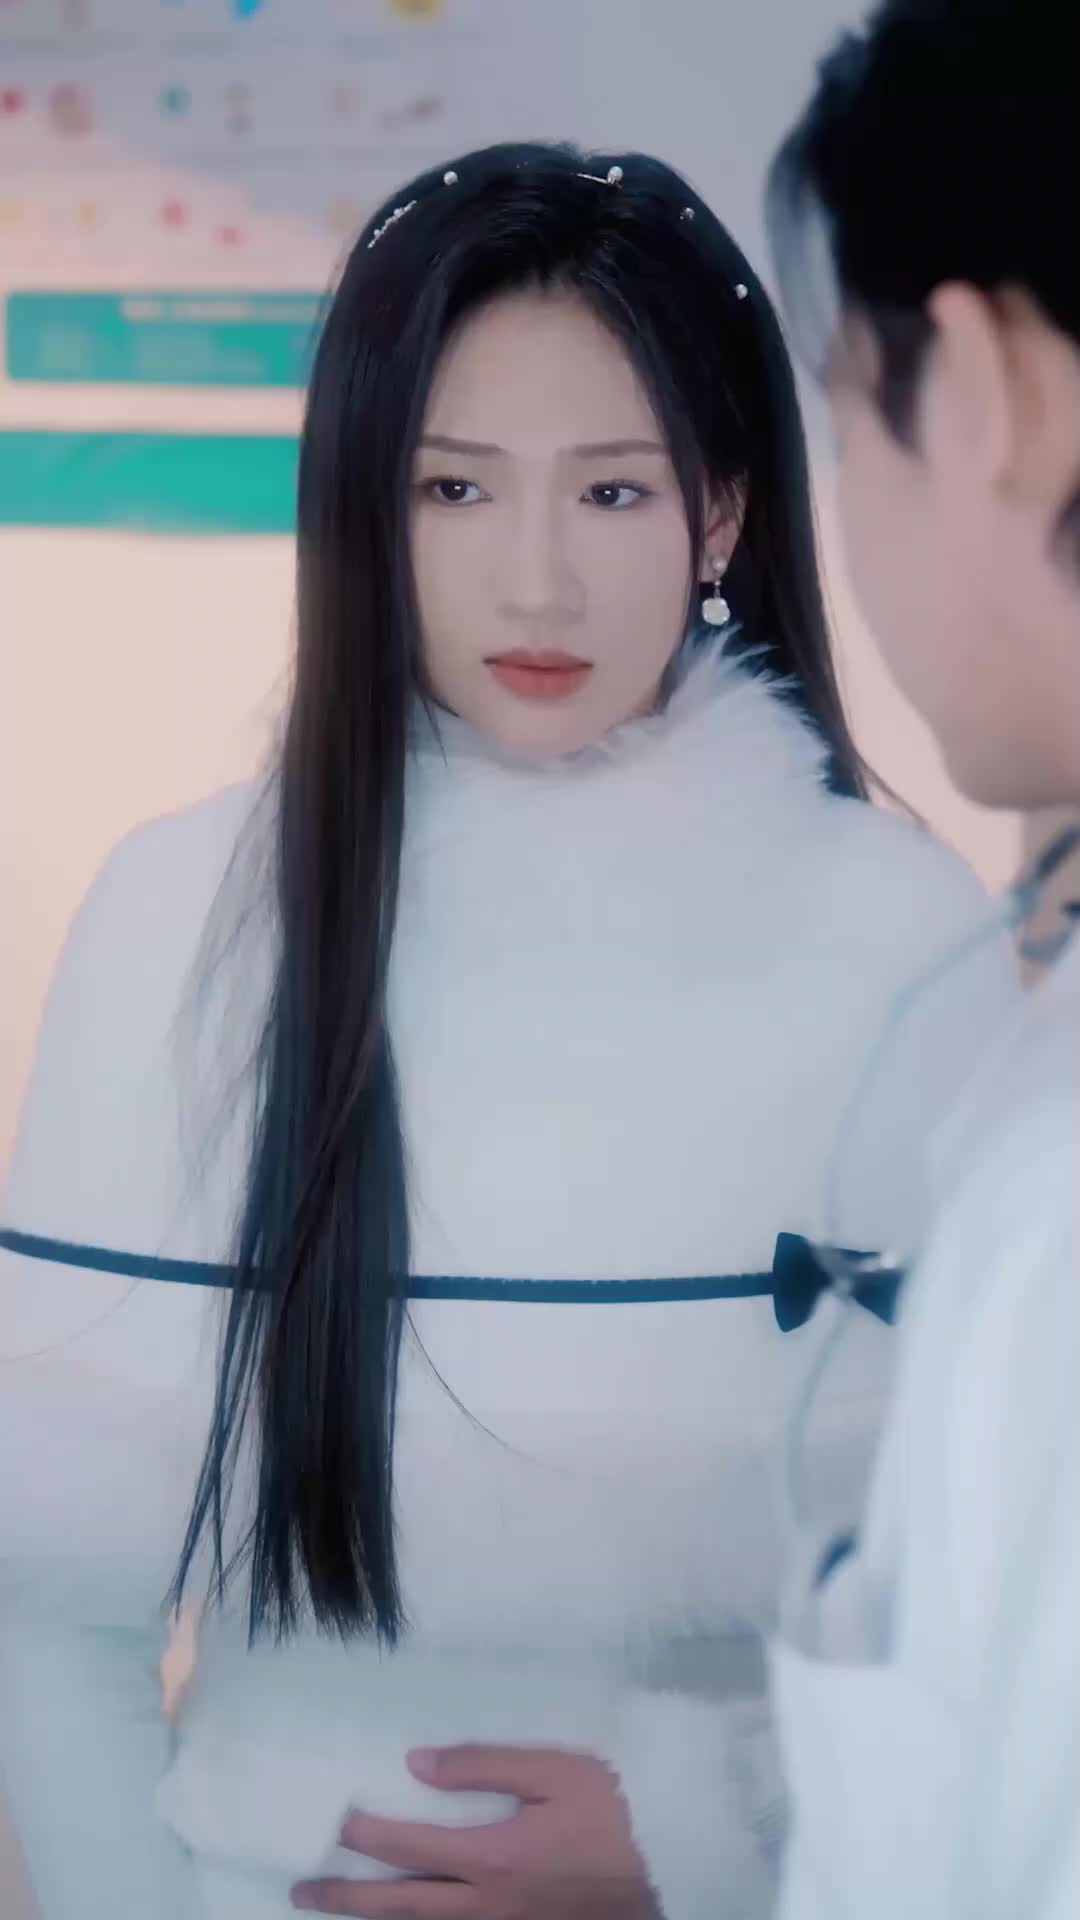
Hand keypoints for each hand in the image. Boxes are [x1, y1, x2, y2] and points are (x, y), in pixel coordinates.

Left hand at [291, 1743, 657, 1918]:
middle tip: (300, 1891)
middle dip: (347, 1898)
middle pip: (402, 1905)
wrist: (678, 1865)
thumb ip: (485, 1764)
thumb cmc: (622, 1810)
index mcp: (492, 1857)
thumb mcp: (558, 1770)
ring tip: (337, 1914)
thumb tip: (418, 1764)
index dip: (364, 1835)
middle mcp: (489, 1906)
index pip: (408, 1846)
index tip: (332, 1820)